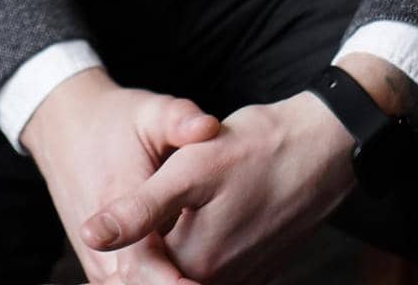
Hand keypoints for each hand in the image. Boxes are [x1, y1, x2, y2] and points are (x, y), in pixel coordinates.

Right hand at [20, 67, 222, 282]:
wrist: (66, 127)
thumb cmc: (116, 119)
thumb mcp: (151, 112)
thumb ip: (179, 119)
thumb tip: (209, 126)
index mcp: (118, 208)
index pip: (147, 267)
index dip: (177, 283)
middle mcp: (102, 246)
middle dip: (177, 283)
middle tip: (212, 280)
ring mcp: (98, 260)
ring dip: (165, 282)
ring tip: (199, 276)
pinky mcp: (100, 264)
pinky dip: (153, 281)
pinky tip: (183, 275)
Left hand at [79, 89, 359, 284]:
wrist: (326, 146)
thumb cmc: (260, 149)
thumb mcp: (191, 168)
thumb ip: (139, 209)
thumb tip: (91, 236)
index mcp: (193, 263)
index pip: (139, 264)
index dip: (129, 235)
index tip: (136, 202)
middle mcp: (218, 281)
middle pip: (167, 266)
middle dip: (158, 236)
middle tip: (188, 188)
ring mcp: (244, 277)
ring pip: (192, 266)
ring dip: (182, 238)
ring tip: (203, 192)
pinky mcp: (262, 267)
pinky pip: (223, 266)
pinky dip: (209, 243)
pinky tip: (220, 203)